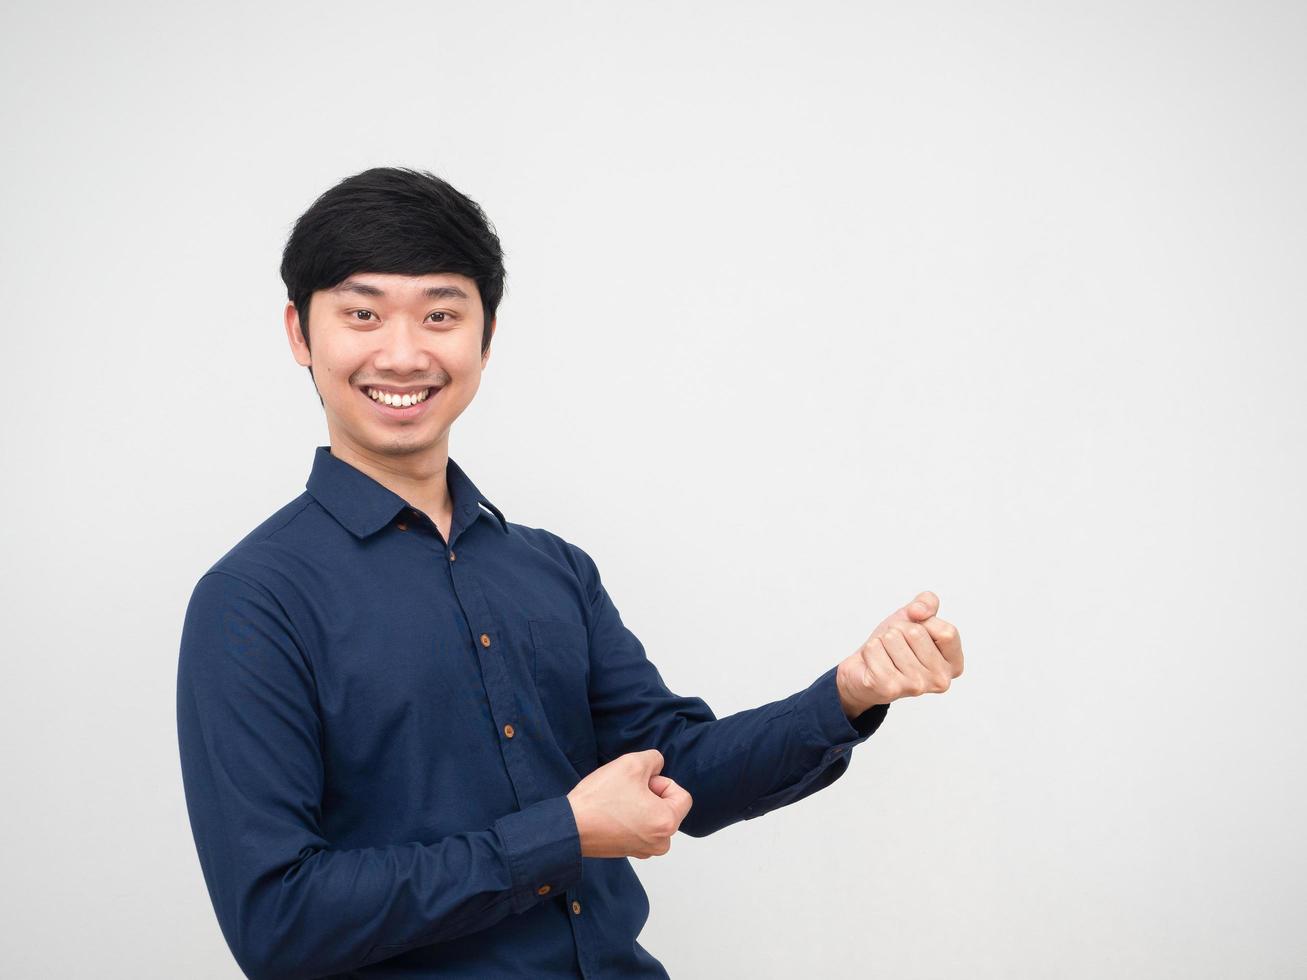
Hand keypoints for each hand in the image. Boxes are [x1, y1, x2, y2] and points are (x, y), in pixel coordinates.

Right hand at [565, 749, 692, 858]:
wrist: (570, 826)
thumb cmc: (600, 799)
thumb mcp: (632, 763)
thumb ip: (654, 759)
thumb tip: (657, 766)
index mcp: (667, 823)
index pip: (682, 796)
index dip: (661, 782)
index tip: (640, 783)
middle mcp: (660, 843)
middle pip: (668, 808)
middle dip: (651, 795)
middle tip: (627, 790)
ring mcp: (644, 850)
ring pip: (653, 818)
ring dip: (641, 806)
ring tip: (618, 802)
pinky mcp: (629, 852)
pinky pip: (640, 828)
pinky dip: (631, 818)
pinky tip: (612, 812)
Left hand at [835, 591, 963, 716]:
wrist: (865, 669)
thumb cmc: (895, 645)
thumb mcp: (915, 617)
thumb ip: (927, 602)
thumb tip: (919, 611)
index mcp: (953, 664)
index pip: (947, 632)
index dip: (926, 623)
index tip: (917, 632)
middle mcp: (939, 680)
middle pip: (915, 632)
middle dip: (899, 630)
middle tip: (896, 646)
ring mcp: (915, 687)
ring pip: (892, 638)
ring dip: (882, 641)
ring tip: (885, 655)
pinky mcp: (889, 689)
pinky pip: (874, 648)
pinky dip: (869, 650)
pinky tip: (874, 663)